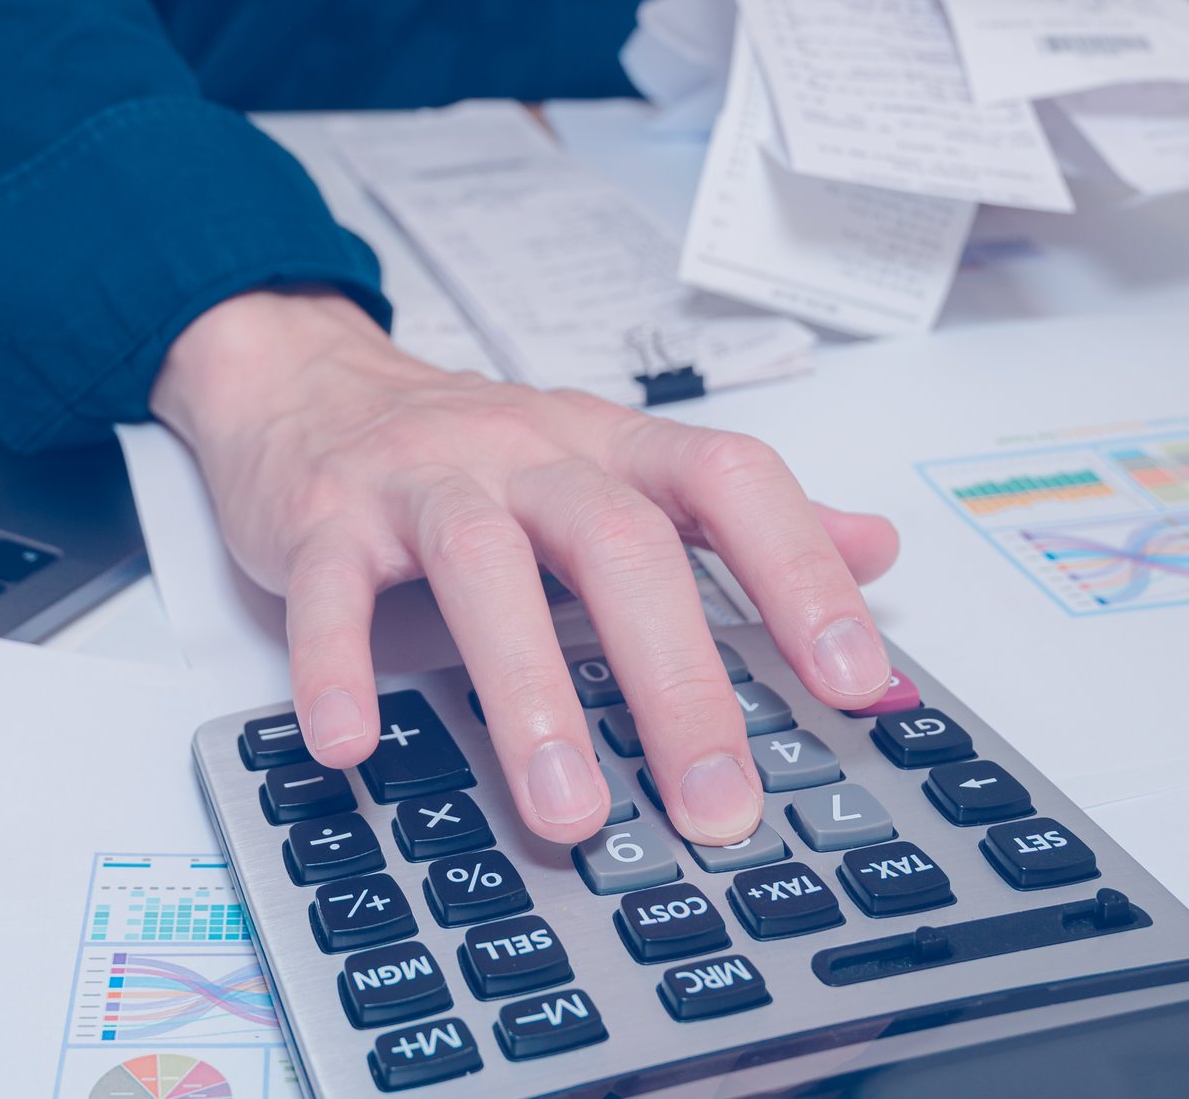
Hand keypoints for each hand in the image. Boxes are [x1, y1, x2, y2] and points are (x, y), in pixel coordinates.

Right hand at [151, 288, 898, 847]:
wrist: (309, 379)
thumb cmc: (475, 448)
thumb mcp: (615, 463)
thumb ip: (738, 516)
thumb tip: (879, 548)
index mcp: (612, 447)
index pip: (730, 482)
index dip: (801, 572)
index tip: (853, 681)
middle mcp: (527, 451)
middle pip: (618, 544)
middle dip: (677, 681)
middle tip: (714, 803)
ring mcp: (423, 479)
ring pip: (483, 566)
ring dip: (529, 692)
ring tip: (564, 808)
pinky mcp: (326, 514)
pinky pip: (333, 587)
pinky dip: (341, 664)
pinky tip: (356, 741)